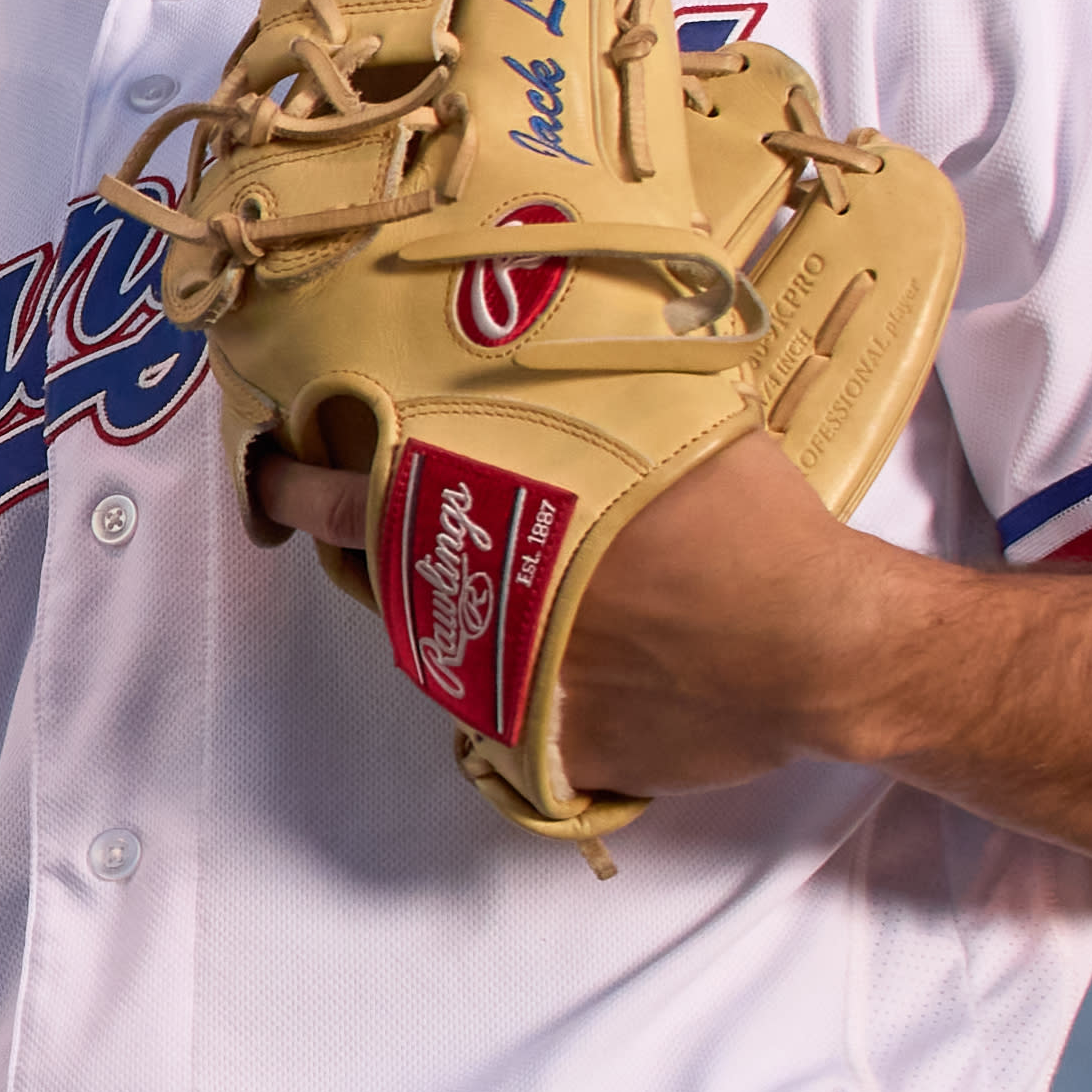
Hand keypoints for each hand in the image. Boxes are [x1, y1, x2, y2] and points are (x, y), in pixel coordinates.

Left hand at [246, 427, 922, 800]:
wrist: (815, 638)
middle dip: (365, 548)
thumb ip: (581, 403)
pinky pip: (521, 724)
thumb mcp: (660, 424)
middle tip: (378, 520)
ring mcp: (505, 691)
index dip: (295, 484)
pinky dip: (544, 691)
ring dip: (462, 613)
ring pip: (445, 649)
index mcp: (477, 520)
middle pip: (381, 576)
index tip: (276, 474)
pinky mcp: (554, 751)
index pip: (342, 499)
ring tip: (512, 580)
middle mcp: (470, 610)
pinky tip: (596, 659)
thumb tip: (555, 339)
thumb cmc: (744, 518)